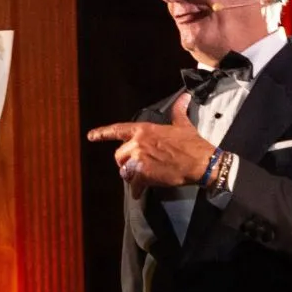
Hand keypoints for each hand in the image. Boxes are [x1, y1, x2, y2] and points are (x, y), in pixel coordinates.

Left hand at [88, 95, 215, 195]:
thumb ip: (178, 111)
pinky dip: (137, 191)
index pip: (117, 129)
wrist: (200, 162)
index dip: (102, 133)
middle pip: (118, 155)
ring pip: (124, 171)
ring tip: (141, 179)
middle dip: (125, 163)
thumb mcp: (183, 125)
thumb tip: (184, 98)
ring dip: (131, 177)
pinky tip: (140, 193)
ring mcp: (140, 158)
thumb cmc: (192, 144)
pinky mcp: (144, 174)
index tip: (91, 136)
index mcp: (144, 130)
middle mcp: (138, 142)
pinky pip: (133, 185)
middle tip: (136, 168)